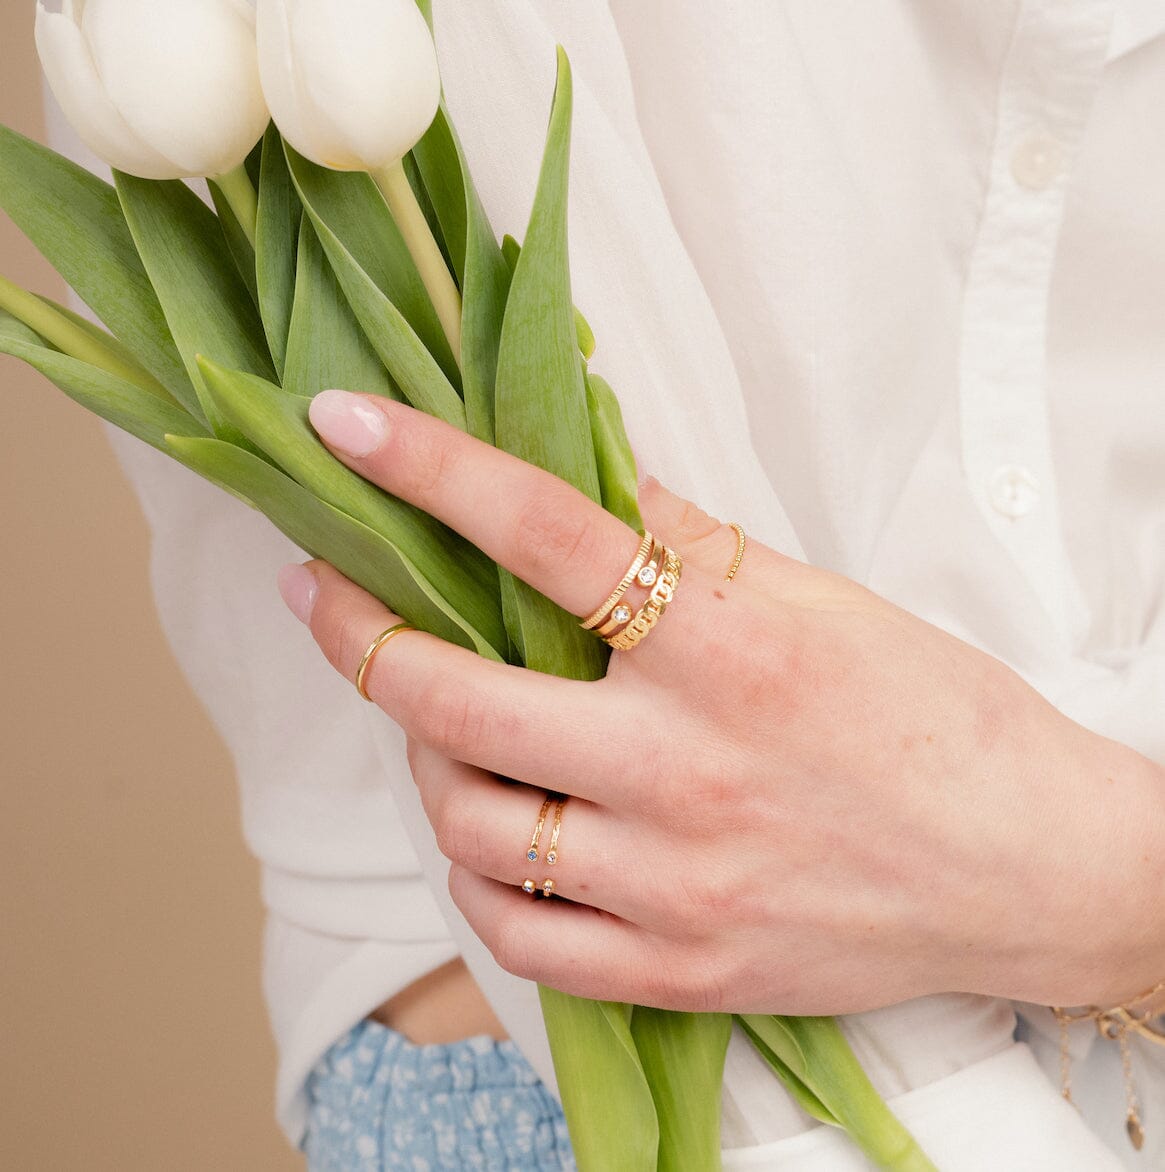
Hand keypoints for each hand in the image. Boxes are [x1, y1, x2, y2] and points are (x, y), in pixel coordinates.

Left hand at [277, 390, 1164, 1014]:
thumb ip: (690, 547)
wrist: (1025, 865)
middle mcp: (690, 768)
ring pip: (473, 827)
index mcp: (732, 649)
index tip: (350, 427)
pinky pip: (523, 939)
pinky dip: (481, 883)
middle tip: (326, 596)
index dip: (433, 470)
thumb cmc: (934, 720)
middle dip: (361, 637)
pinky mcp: (682, 969)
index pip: (549, 535)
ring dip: (427, 764)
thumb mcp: (823, 602)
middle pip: (461, 701)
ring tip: (437, 727)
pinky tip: (491, 839)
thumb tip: (586, 480)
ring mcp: (678, 882)